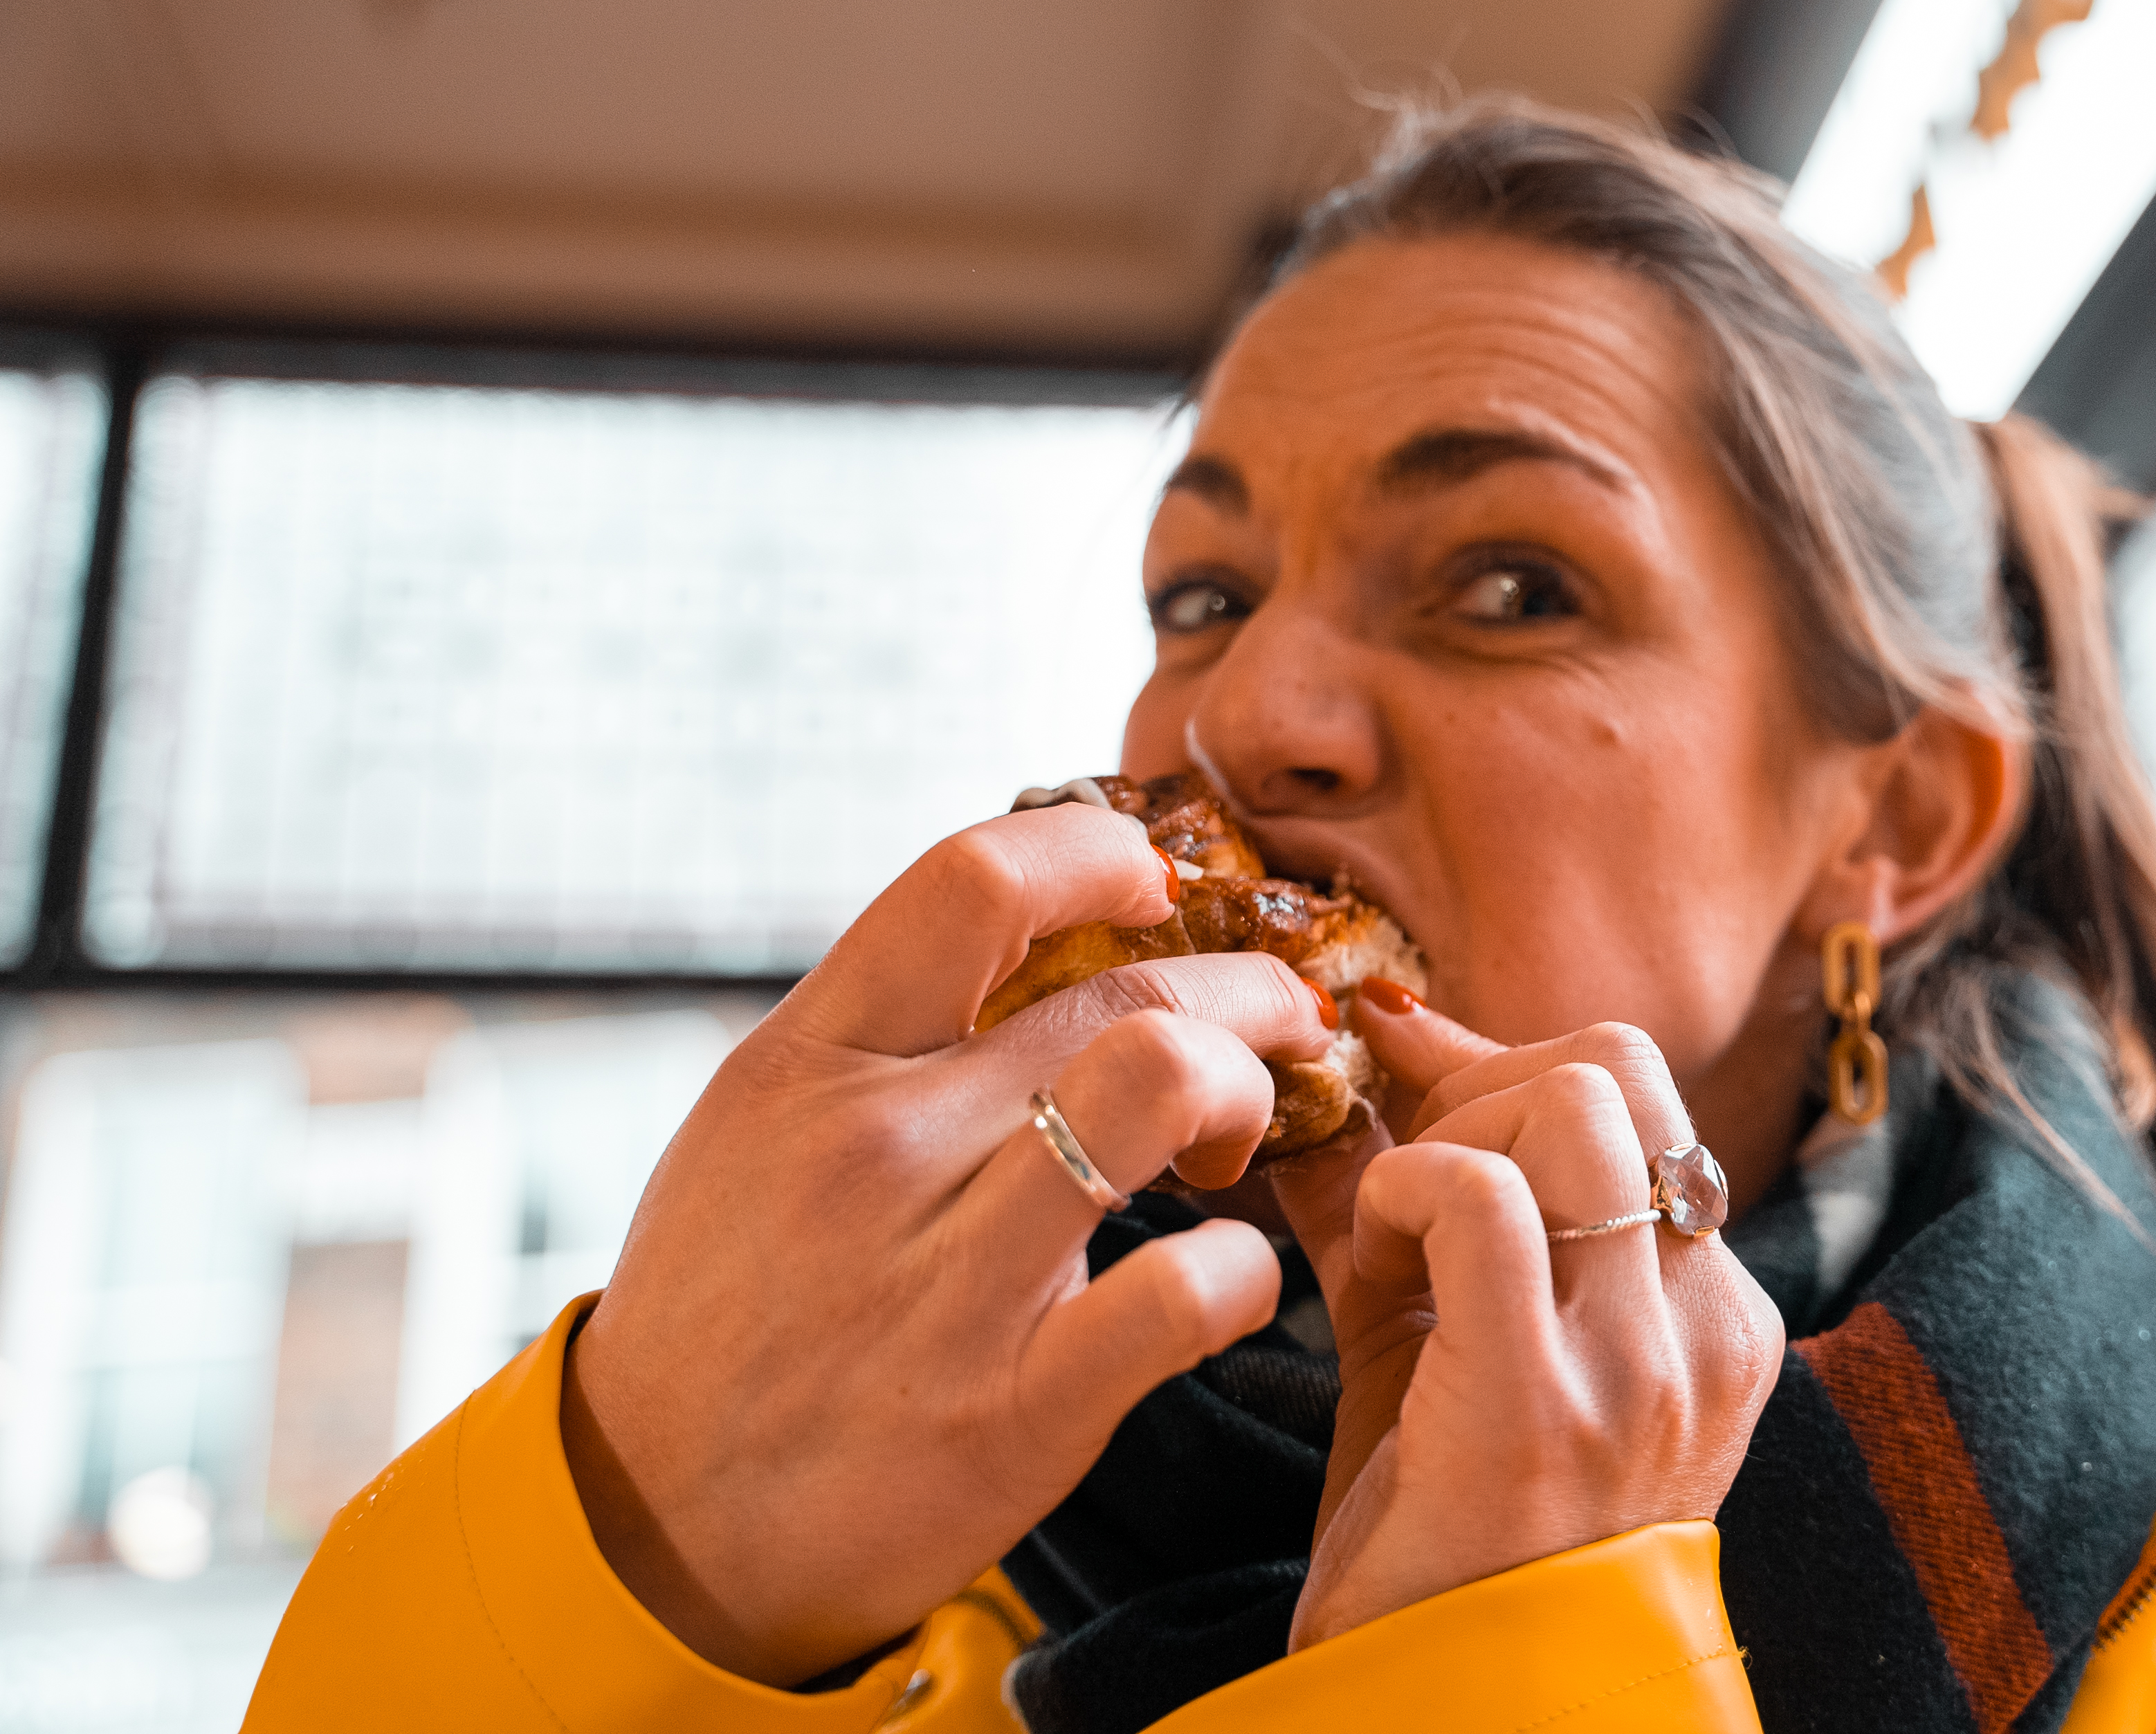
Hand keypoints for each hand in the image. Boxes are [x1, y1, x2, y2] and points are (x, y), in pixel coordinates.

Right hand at [560, 803, 1332, 1684]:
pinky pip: (1182, 1294)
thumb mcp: (763, 1127)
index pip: (974, 882)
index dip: (1099, 852)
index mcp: (811, 1061)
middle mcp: (878, 1149)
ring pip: (1159, 1089)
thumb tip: (1038, 933)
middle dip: (1245, 989)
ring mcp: (946, 1280)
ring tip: (1238, 1135)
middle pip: (1122, 988)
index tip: (1155, 878)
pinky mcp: (1014, 1410)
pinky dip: (1244, 1273)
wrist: (655, 1527)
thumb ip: (888, 1030)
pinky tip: (1230, 1280)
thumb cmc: (733, 1309)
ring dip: (1247, 1091)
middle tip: (1277, 1023)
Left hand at [1273, 998, 1783, 1648]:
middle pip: (1616, 1071)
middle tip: (1409, 1176)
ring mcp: (1639, 1368)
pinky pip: (1486, 1200)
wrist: (1453, 1703)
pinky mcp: (1545, 1405)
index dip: (1508, 1063)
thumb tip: (1359, 1054)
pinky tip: (1373, 1262)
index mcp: (1715, 1320)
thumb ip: (1420, 1200)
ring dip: (1451, 1132)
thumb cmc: (1445, 1535)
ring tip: (1396, 1229)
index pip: (1642, 1099)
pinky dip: (1407, 1193)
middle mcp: (1702, 1334)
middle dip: (1483, 1080)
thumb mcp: (1457, 1344)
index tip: (1414, 1077)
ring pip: (1571, 1107)